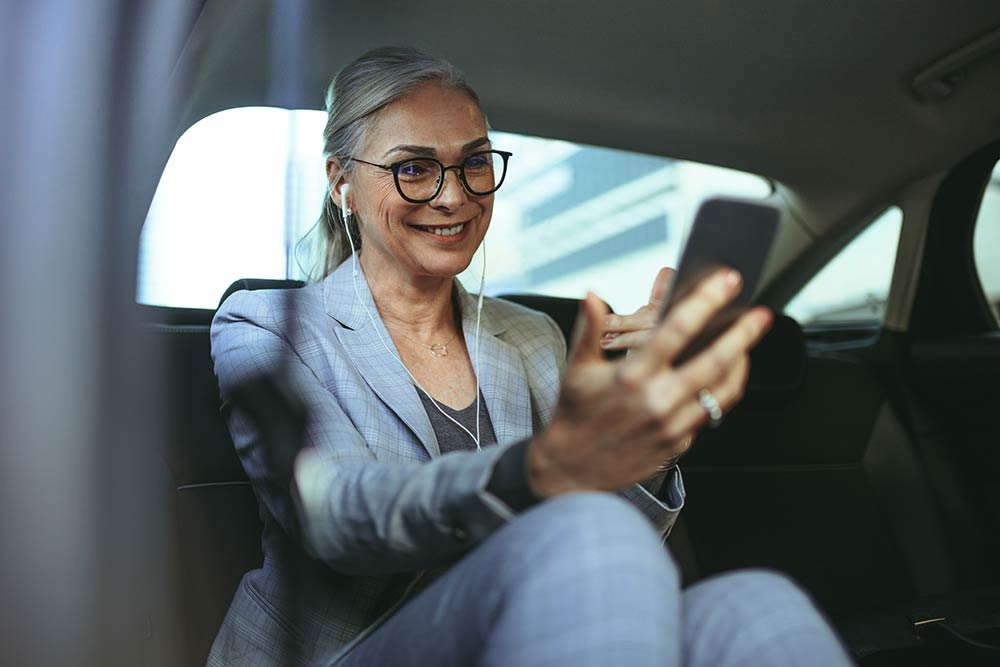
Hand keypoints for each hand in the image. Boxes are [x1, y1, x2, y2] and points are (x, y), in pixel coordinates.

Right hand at [528, 268, 771, 497]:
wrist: (572, 467)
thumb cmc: (574, 415)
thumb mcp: (577, 369)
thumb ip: (591, 330)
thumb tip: (593, 295)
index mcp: (632, 376)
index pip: (676, 330)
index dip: (705, 302)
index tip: (725, 283)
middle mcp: (657, 400)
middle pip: (714, 362)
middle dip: (742, 335)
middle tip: (761, 315)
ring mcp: (672, 424)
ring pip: (721, 392)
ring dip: (740, 365)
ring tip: (747, 347)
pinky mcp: (678, 443)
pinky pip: (709, 414)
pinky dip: (720, 392)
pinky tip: (722, 378)